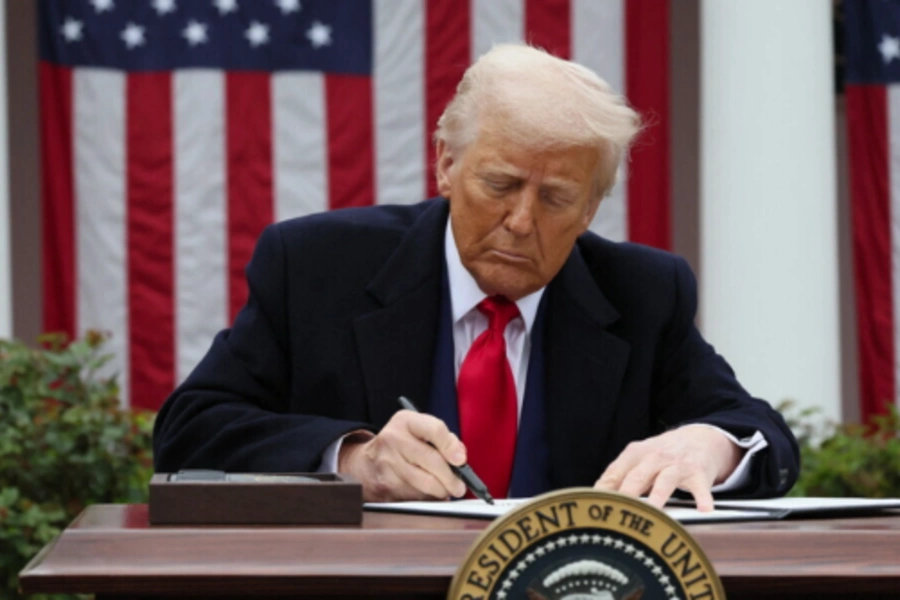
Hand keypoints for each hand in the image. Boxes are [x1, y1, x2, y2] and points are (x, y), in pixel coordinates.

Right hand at [337, 410, 467, 501]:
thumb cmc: (402, 445)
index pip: (435, 430)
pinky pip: (414, 496)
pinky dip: (425, 498)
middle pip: (432, 461)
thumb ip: (444, 439)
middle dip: (451, 478)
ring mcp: (387, 463)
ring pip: (425, 483)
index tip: (461, 461)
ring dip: (440, 491)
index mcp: (405, 421)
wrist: (366, 463)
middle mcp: (394, 439)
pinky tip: (425, 493)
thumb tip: (460, 458)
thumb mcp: (418, 431)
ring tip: (444, 490)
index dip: (451, 446)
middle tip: (460, 487)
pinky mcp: (385, 486)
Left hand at [594, 425, 742, 511]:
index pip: (614, 473)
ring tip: (653, 514)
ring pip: (664, 482)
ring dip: (658, 497)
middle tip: (618, 515)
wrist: (699, 438)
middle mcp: (654, 458)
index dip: (604, 491)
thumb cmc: (662, 455)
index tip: (596, 508)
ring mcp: (676, 466)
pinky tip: (704, 509)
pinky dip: (702, 498)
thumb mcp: (638, 458)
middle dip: (626, 495)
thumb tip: (595, 497)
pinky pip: (700, 487)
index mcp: (635, 454)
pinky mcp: (698, 474)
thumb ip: (618, 476)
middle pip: (636, 477)